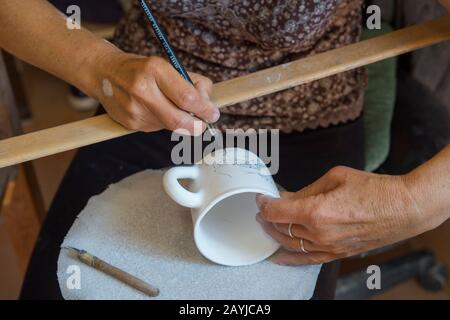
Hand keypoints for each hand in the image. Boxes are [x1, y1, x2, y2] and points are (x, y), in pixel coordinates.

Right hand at [94, 51, 219, 134]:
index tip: (213, 113)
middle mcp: (143, 90)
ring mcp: (135, 110)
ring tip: (168, 105)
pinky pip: (157, 128)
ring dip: (179, 121)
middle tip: (204, 123)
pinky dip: (162, 121)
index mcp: (155, 70)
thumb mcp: (168, 65)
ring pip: (171, 126)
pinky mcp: (130, 123)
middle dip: (197, 126)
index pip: (187, 98)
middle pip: (180, 121)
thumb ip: (192, 83)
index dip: (205, 110)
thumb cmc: (142, 69)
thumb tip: (208, 105)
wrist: (104, 73)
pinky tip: (152, 109)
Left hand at [256, 166, 443, 264]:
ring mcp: (328, 247)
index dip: (264, 204)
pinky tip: (279, 257)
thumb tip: (289, 196)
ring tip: (269, 226)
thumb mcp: (334, 178)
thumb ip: (307, 190)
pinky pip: (308, 260)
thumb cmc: (373, 190)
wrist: (404, 209)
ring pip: (291, 244)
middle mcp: (319, 233)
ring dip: (276, 235)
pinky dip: (291, 258)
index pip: (277, 211)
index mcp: (315, 211)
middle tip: (264, 210)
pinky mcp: (338, 253)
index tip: (261, 198)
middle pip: (281, 228)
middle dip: (268, 218)